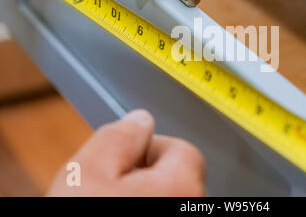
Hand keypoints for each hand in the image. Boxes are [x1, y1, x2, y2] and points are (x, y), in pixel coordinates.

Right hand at [47, 110, 205, 195]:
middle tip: (111, 188)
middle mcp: (196, 202)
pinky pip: (169, 203)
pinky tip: (124, 206)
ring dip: (147, 191)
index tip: (123, 162)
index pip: (181, 148)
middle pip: (177, 174)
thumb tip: (139, 119)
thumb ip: (117, 137)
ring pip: (170, 194)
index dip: (146, 151)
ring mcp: (189, 214)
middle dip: (146, 173)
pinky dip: (151, 200)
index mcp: (182, 183)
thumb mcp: (86, 174)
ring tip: (112, 199)